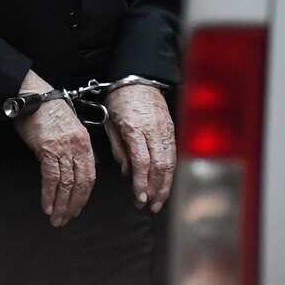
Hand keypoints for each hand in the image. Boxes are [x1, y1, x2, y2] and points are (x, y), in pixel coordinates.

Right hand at [13, 70, 95, 226]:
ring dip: (61, 204)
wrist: (32, 95)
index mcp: (85, 143)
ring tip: (56, 218)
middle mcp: (78, 146)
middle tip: (66, 220)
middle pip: (80, 183)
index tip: (77, 209)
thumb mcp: (68, 129)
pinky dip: (49, 194)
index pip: (89, 176)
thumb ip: (74, 149)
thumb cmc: (48, 111)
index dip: (83, 195)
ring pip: (66, 183)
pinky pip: (51, 177)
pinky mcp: (48, 148)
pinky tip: (47, 206)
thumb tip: (74, 170)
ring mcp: (63, 148)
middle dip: (73, 205)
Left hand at [104, 83, 174, 212]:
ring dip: (165, 184)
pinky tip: (166, 182)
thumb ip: (119, 149)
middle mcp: (153, 130)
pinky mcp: (171, 129)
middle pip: (159, 165)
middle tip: (150, 206)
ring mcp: (165, 129)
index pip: (142, 161)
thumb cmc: (120, 99)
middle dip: (155, 189)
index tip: (140, 198)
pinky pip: (173, 154)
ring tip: (159, 200)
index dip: (142, 183)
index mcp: (134, 128)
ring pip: (170, 162)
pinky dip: (171, 171)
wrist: (138, 77)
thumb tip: (128, 172)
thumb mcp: (110, 122)